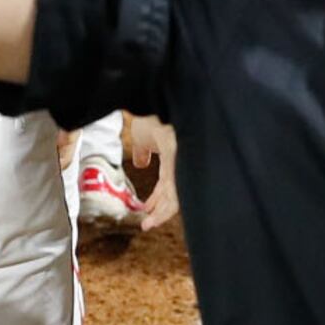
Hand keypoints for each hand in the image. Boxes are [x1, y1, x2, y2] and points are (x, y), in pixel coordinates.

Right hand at [126, 115, 180, 230]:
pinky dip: (165, 209)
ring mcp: (184, 164)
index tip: (147, 207)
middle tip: (148, 223)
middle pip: (174, 191)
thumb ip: (141, 151)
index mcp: (174, 153)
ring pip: (177, 196)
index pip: (168, 181)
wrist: (161, 98)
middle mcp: (182, 161)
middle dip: (161, 209)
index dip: (158, 196)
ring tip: (148, 225)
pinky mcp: (183, 167)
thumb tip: (140, 163)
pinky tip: (154, 217)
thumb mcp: (141, 135)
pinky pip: (176, 195)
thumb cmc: (153, 112)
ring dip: (162, 213)